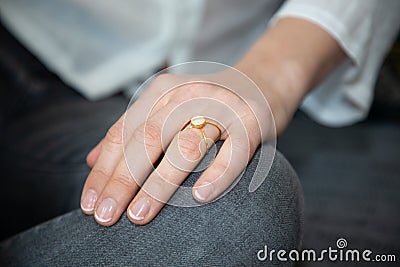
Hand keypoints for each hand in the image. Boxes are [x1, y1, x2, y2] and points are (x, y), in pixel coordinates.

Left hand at [80, 66, 274, 225]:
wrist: (263, 80)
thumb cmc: (209, 103)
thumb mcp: (167, 106)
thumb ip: (132, 129)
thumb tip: (91, 159)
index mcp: (163, 91)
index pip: (124, 132)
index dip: (103, 169)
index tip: (89, 203)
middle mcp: (189, 94)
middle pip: (147, 140)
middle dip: (121, 181)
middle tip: (105, 216)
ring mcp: (222, 107)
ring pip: (184, 147)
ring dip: (158, 185)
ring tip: (138, 216)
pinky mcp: (251, 123)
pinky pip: (233, 153)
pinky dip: (216, 176)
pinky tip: (200, 198)